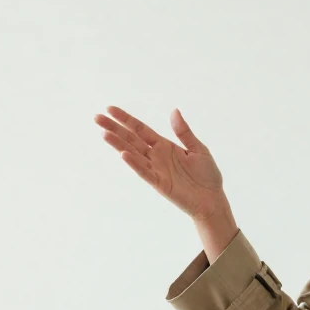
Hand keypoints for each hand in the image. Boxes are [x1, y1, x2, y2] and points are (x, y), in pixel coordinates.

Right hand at [95, 106, 229, 221]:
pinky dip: (134, 163)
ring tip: (104, 133)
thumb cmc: (207, 176)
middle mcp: (156, 156)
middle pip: (131, 139)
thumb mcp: (198, 149)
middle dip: (114, 128)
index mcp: (164, 145)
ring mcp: (156, 170)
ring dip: (118, 144)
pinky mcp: (160, 183)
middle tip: (97, 117)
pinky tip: (123, 154)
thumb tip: (174, 111)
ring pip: (133, 154)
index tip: (110, 109)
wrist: (213, 200)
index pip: (140, 129)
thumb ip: (184, 132)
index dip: (126, 119)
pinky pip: (144, 172)